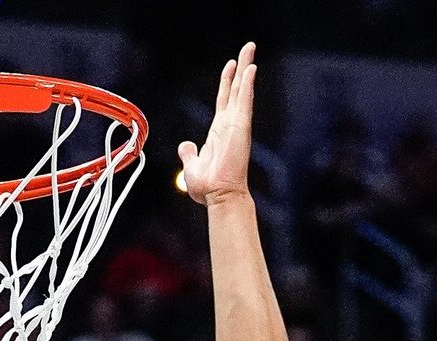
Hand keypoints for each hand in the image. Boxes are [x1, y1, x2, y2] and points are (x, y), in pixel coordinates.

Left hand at [178, 42, 258, 206]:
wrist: (218, 196)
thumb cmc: (208, 187)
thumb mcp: (192, 165)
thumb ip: (189, 153)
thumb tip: (186, 145)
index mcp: (219, 131)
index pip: (224, 100)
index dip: (227, 81)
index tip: (231, 65)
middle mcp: (230, 124)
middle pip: (237, 89)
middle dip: (242, 67)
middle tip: (248, 48)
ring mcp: (236, 124)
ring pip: (242, 90)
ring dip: (246, 68)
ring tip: (250, 49)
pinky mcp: (240, 127)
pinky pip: (244, 101)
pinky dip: (247, 84)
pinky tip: (250, 69)